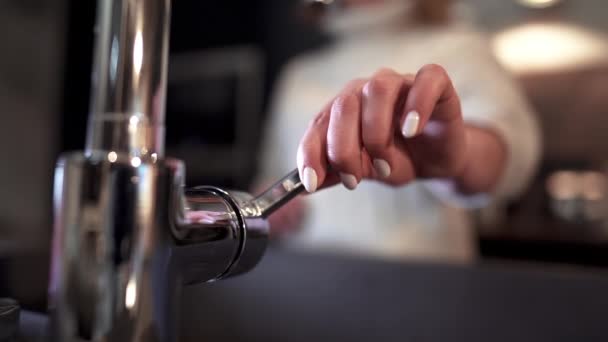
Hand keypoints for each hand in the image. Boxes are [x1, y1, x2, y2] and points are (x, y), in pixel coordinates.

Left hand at [297, 64, 505, 192]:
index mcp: (344, 107)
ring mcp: (400, 83)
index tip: (311, 183)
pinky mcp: (436, 85)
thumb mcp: (364, 171)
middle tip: (353, 179)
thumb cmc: (397, 160)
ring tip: (385, 165)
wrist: (438, 161)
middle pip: (344, 105)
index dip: (311, 153)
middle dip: (343, 149)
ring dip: (376, 134)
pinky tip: (412, 131)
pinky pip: (427, 79)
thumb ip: (336, 172)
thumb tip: (305, 186)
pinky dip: (417, 105)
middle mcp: (367, 90)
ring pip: (378, 90)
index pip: (319, 123)